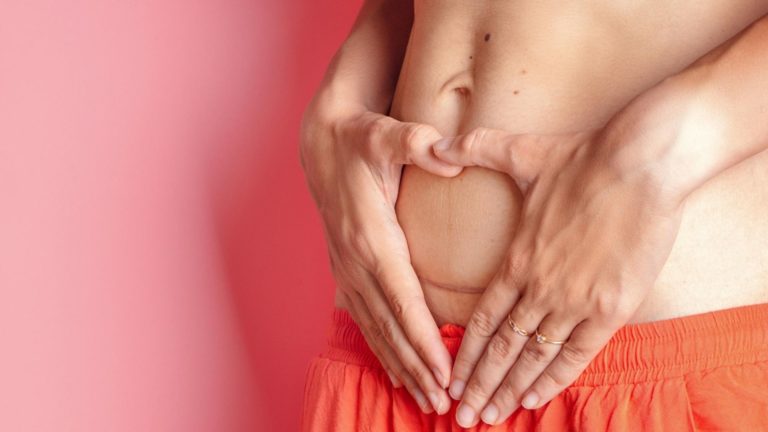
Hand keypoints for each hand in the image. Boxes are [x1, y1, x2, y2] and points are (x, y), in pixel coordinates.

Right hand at [299, 104, 461, 413]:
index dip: (423, 339)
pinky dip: (380, 348)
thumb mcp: (383, 134)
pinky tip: (394, 371)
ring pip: (375, 329)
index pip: (402, 300)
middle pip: (390, 326)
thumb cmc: (357, 139)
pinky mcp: (345, 269)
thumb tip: (449, 154)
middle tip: (443, 403)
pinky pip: (363, 318)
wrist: (321, 141)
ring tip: (424, 400)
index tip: (444, 373)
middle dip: (416, 367)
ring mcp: (347, 269)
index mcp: (371, 238)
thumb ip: (414, 143)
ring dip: (399, 366)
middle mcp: (356, 262)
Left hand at [431, 115, 686, 425]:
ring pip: (534, 358)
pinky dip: (555, 379)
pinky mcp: (612, 306)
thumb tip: (439, 141)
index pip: (481, 321)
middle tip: (461, 417)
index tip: (449, 380)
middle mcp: (540, 288)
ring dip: (510, 390)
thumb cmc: (584, 158)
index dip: (464, 355)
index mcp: (516, 260)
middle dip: (479, 386)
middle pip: (501, 349)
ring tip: (490, 417)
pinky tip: (535, 399)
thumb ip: (477, 150)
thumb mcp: (521, 151)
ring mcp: (575, 300)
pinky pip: (578, 354)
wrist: (644, 162)